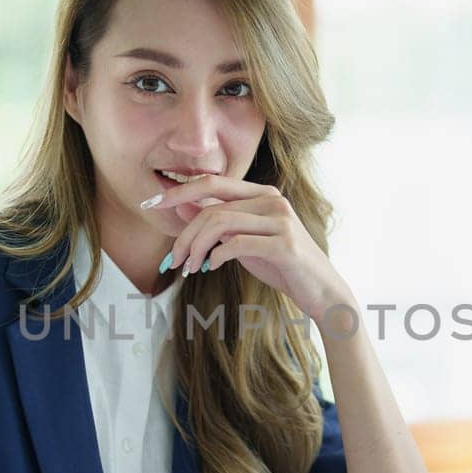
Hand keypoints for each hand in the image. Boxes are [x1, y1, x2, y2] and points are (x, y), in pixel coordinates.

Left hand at [148, 175, 353, 321]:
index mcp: (262, 193)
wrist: (320, 290)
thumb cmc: (281, 265)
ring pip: (221, 223)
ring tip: (190, 268)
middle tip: (172, 260)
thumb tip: (182, 206)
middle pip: (212, 206)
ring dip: (197, 248)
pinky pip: (237, 243)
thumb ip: (219, 223)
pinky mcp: (284, 243)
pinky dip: (217, 256)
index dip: (179, 191)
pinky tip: (212, 268)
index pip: (212, 182)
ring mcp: (280, 220)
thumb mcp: (244, 241)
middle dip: (184, 234)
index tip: (151, 203)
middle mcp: (272, 199)